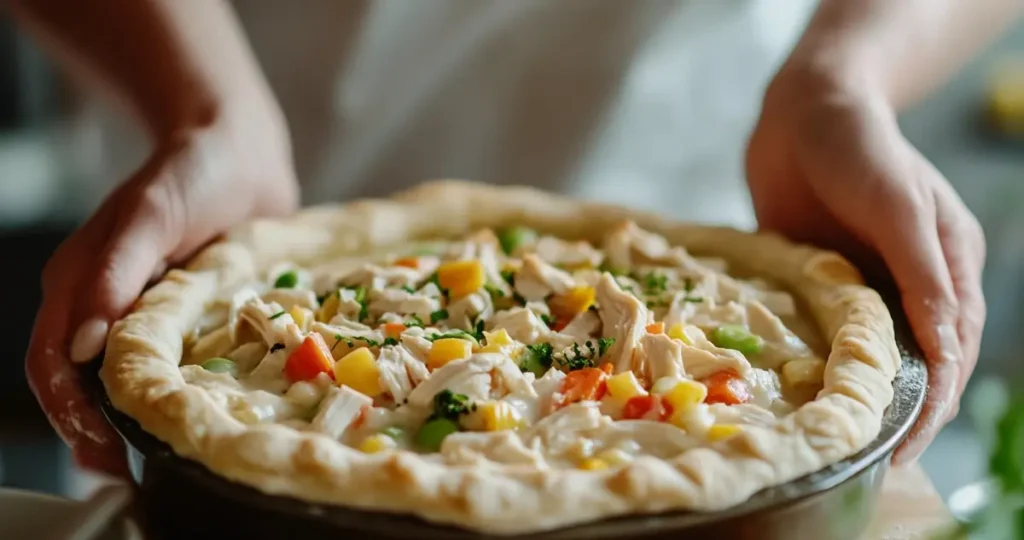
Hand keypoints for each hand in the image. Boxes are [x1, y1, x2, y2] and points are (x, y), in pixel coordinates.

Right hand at [25, 114, 298, 475]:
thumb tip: (86, 343)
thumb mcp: (153, 214)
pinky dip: (177, 391)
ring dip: (135, 417)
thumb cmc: (193, 171)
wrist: (242, 152)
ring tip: (161, 454)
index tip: (99, 452)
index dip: (69, 413)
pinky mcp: (188, 314)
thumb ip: (117, 271)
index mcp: (80, 282)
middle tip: (127, 470)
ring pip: (129, 378)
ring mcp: (148, 312)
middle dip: (97, 431)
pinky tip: (196, 416)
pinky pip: (176, 362)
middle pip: (84, 382)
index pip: (54, 363)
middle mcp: (107, 304)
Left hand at [745, 64, 985, 463]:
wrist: (803, 112)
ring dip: (862, 393)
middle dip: (901, 411)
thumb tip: (946, 348)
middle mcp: (911, 281)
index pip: (949, 352)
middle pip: (916, 362)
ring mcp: (865, 282)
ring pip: (871, 353)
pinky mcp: (822, 279)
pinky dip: (824, 363)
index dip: (931, 403)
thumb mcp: (901, 206)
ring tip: (840, 438)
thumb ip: (924, 273)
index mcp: (947, 266)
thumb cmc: (860, 148)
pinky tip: (804, 390)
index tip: (905, 445)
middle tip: (869, 457)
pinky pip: (826, 330)